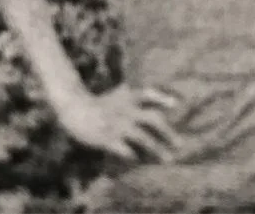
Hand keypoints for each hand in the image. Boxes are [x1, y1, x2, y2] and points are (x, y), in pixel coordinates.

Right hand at [62, 83, 183, 163]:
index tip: (174, 105)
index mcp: (129, 96)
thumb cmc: (102, 103)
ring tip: (167, 158)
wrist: (75, 109)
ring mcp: (118, 125)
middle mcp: (126, 110)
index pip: (148, 93)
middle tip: (180, 144)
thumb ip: (138, 96)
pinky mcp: (108, 139)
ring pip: (143, 138)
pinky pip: (126, 150)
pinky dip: (134, 156)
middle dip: (168, 132)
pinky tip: (139, 160)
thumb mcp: (120, 94)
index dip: (162, 98)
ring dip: (157, 149)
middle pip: (153, 119)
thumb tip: (165, 103)